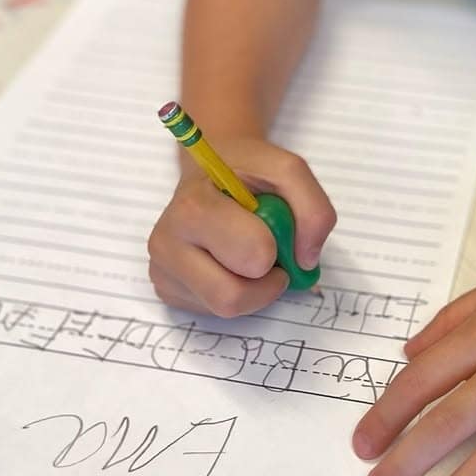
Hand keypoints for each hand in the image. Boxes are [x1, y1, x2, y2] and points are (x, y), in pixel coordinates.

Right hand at [147, 137, 335, 316]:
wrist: (210, 165)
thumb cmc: (246, 170)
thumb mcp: (288, 170)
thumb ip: (313, 209)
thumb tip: (307, 261)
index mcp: (193, 208)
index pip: (250, 258)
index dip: (274, 249)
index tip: (274, 228)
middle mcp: (167, 242)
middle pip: (230, 299)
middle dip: (264, 281)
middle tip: (269, 253)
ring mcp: (162, 270)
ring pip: (224, 310)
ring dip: (253, 289)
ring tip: (248, 253)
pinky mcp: (167, 289)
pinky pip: (213, 310)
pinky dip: (235, 291)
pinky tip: (227, 261)